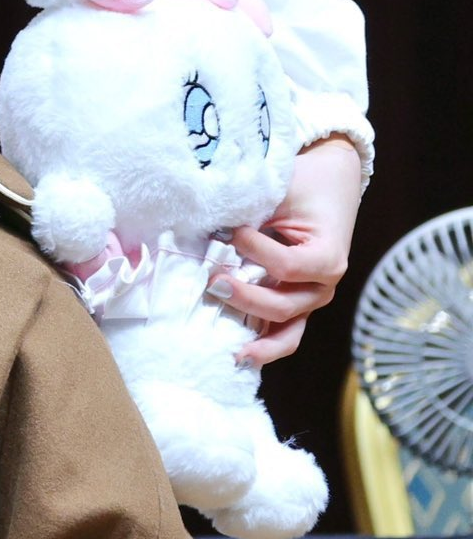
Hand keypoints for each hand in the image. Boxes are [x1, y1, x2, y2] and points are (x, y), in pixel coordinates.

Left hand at [215, 136, 364, 365]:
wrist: (330, 182)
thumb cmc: (305, 184)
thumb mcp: (280, 191)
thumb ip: (251, 213)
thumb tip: (209, 232)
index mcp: (328, 257)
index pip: (286, 267)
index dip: (255, 252)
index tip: (232, 231)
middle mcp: (323, 285)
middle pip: (282, 306)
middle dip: (244, 298)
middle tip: (212, 283)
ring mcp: (310, 299)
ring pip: (286, 334)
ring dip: (254, 339)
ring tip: (229, 351)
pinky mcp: (296, 305)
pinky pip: (282, 333)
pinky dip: (262, 346)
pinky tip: (237, 356)